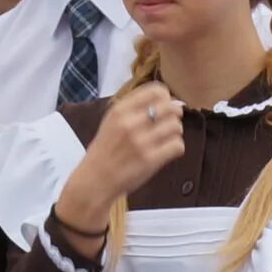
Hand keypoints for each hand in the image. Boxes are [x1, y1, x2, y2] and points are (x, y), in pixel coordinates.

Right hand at [55, 83, 186, 238]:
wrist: (94, 181)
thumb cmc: (104, 151)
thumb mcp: (111, 121)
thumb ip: (134, 108)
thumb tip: (169, 100)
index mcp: (120, 110)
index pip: (156, 90)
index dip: (166, 97)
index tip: (164, 106)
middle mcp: (130, 123)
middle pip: (170, 107)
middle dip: (174, 115)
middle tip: (168, 124)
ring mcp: (141, 142)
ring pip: (176, 126)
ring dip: (175, 132)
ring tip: (166, 139)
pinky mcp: (150, 160)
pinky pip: (177, 146)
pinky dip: (176, 148)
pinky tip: (166, 151)